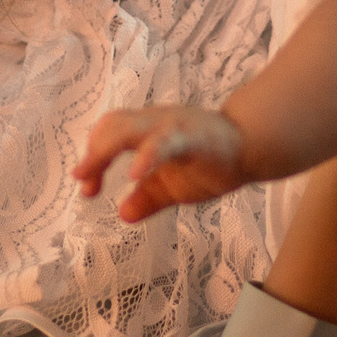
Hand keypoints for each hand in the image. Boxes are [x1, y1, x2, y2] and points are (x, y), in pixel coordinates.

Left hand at [75, 105, 249, 222]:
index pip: (109, 134)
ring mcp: (173, 125)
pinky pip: (165, 141)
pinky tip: (133, 173)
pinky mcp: (193, 135)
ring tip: (90, 173)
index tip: (86, 189)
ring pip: (130, 128)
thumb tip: (123, 214)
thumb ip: (148, 198)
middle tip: (82, 182)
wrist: (254, 146)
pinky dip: (146, 155)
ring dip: (106, 149)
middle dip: (93, 153)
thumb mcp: (173, 187)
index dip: (92, 158)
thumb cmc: (212, 161)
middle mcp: (154, 122)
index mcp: (146, 132)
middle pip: (112, 125)